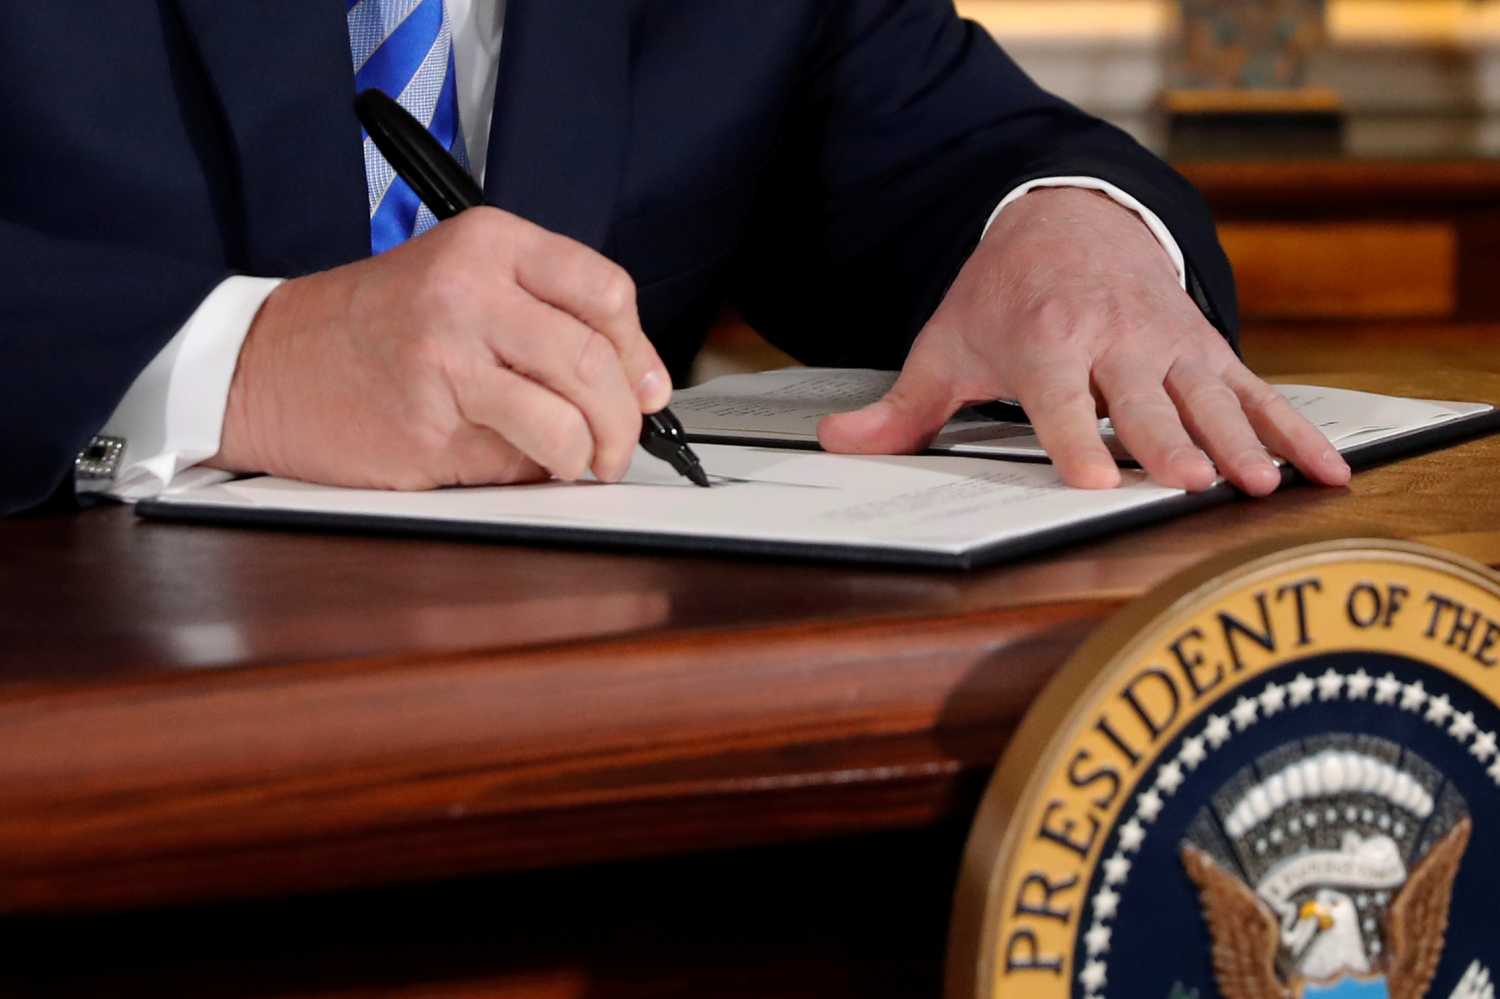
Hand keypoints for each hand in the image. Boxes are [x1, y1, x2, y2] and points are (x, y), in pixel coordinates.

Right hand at [210, 207, 670, 487]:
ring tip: (579, 461)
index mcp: (488, 243)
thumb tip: (637, 387)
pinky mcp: (429, 423)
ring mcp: (447, 357)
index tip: (648, 389)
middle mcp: (469, 290)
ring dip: (590, 454)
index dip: (640, 352)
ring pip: (567, 417)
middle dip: (625, 420)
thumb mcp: (461, 284)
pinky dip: (536, 471)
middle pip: (595, 360)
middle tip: (621, 445)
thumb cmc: (372, 328)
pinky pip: (517, 457)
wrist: (267, 365)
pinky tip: (521, 464)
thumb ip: (545, 319)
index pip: (605, 292)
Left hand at [818, 188, 1349, 495]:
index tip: (1099, 483)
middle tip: (1195, 486)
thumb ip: (904, 407)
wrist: (1068, 218)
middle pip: (1143, 401)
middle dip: (1170, 444)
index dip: (1077, 441)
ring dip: (1240, 441)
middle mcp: (1112, 339)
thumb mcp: (946, 342)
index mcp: (1045, 340)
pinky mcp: (1208, 348)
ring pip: (1210, 397)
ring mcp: (1169, 343)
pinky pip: (1258, 391)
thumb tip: (838, 446)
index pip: (1059, 399)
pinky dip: (1294, 430)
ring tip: (1267, 486)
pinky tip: (1328, 471)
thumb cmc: (1003, 297)